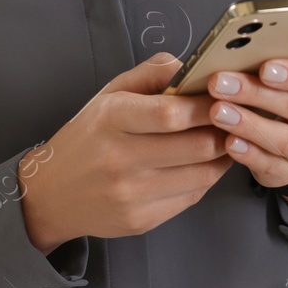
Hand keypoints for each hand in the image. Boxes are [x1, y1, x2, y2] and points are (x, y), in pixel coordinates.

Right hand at [17, 52, 233, 252]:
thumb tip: (196, 67)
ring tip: (227, 139)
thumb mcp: (110, 93)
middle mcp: (119, 159)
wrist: (50, 194)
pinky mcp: (140, 221)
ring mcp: (130, 195)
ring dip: (223, 155)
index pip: (173, 113)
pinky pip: (191, 197)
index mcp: (112, 119)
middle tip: (237, 118)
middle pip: (196, 146)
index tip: (226, 97)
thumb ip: (154, 73)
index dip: (207, 106)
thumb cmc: (88, 136)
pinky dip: (207, 178)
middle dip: (225, 130)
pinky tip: (205, 164)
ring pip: (202, 174)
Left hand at [206, 59, 287, 223]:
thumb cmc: (287, 96)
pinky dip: (249, 155)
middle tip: (221, 83)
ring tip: (218, 112)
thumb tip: (235, 50)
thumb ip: (270, 65)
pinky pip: (271, 167)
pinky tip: (229, 143)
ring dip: (248, 125)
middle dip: (256, 94)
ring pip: (283, 140)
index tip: (266, 68)